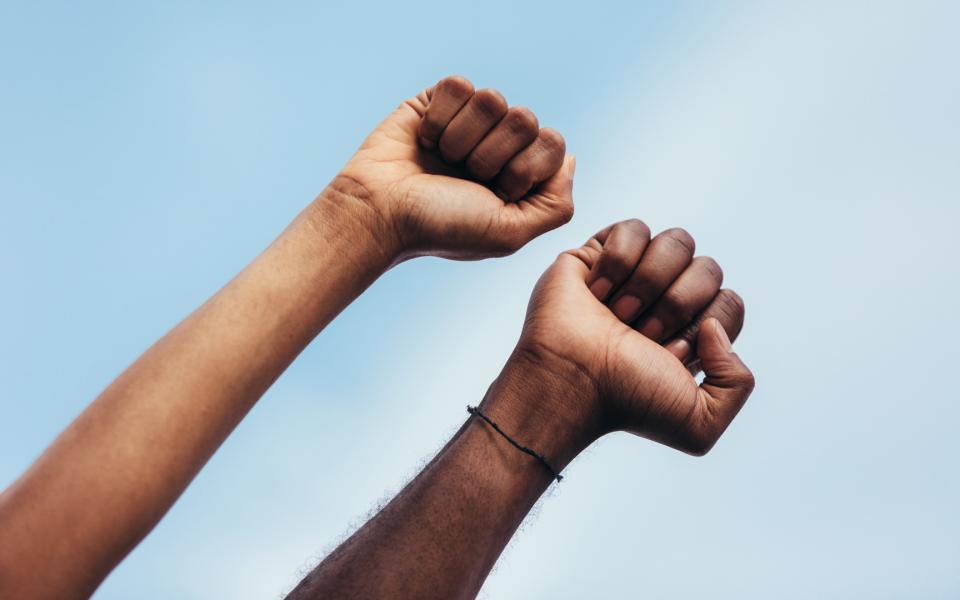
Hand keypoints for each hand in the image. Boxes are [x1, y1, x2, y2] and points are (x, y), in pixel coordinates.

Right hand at [331, 76, 574, 260]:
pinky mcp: (437, 100)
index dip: (523, 170)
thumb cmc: (442, 227)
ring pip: (492, 98)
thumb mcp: (509, 234)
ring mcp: (469, 121)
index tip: (494, 195)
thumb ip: (556, 204)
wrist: (382, 213)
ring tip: (442, 161)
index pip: (553, 143)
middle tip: (464, 178)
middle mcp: (499, 144)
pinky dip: (439, 118)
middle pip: (526, 119)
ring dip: (463, 139)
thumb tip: (570, 159)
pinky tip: (425, 142)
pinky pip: (459, 85)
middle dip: (491, 156)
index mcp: (521, 173)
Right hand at [503, 219, 754, 455]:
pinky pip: (634, 228)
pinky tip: (597, 291)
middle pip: (709, 268)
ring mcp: (634, 274)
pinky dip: (619, 261)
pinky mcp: (599, 253)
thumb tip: (714, 327)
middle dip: (677, 305)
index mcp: (693, 334)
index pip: (729, 303)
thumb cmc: (627, 403)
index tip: (669, 356)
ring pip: (677, 242)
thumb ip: (738, 384)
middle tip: (640, 335)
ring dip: (648, 282)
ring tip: (617, 313)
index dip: (704, 327)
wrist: (571, 382)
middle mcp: (667, 300)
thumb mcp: (701, 425)